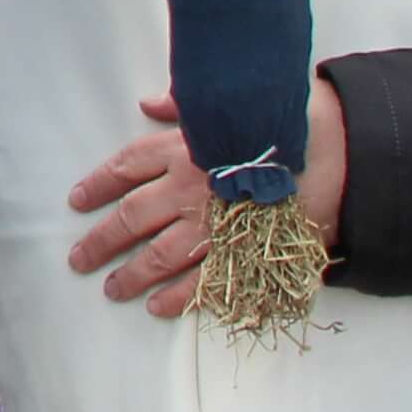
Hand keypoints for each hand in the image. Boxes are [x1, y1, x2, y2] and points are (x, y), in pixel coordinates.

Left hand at [67, 81, 351, 318]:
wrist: (335, 155)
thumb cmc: (282, 124)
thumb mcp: (230, 104)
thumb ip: (184, 107)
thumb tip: (148, 104)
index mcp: (183, 150)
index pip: (125, 167)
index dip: (97, 184)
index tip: (77, 200)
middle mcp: (188, 190)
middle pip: (130, 218)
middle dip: (100, 241)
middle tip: (79, 259)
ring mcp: (211, 226)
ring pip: (157, 256)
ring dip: (130, 276)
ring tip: (112, 289)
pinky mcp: (239, 253)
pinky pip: (199, 282)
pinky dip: (176, 298)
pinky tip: (157, 308)